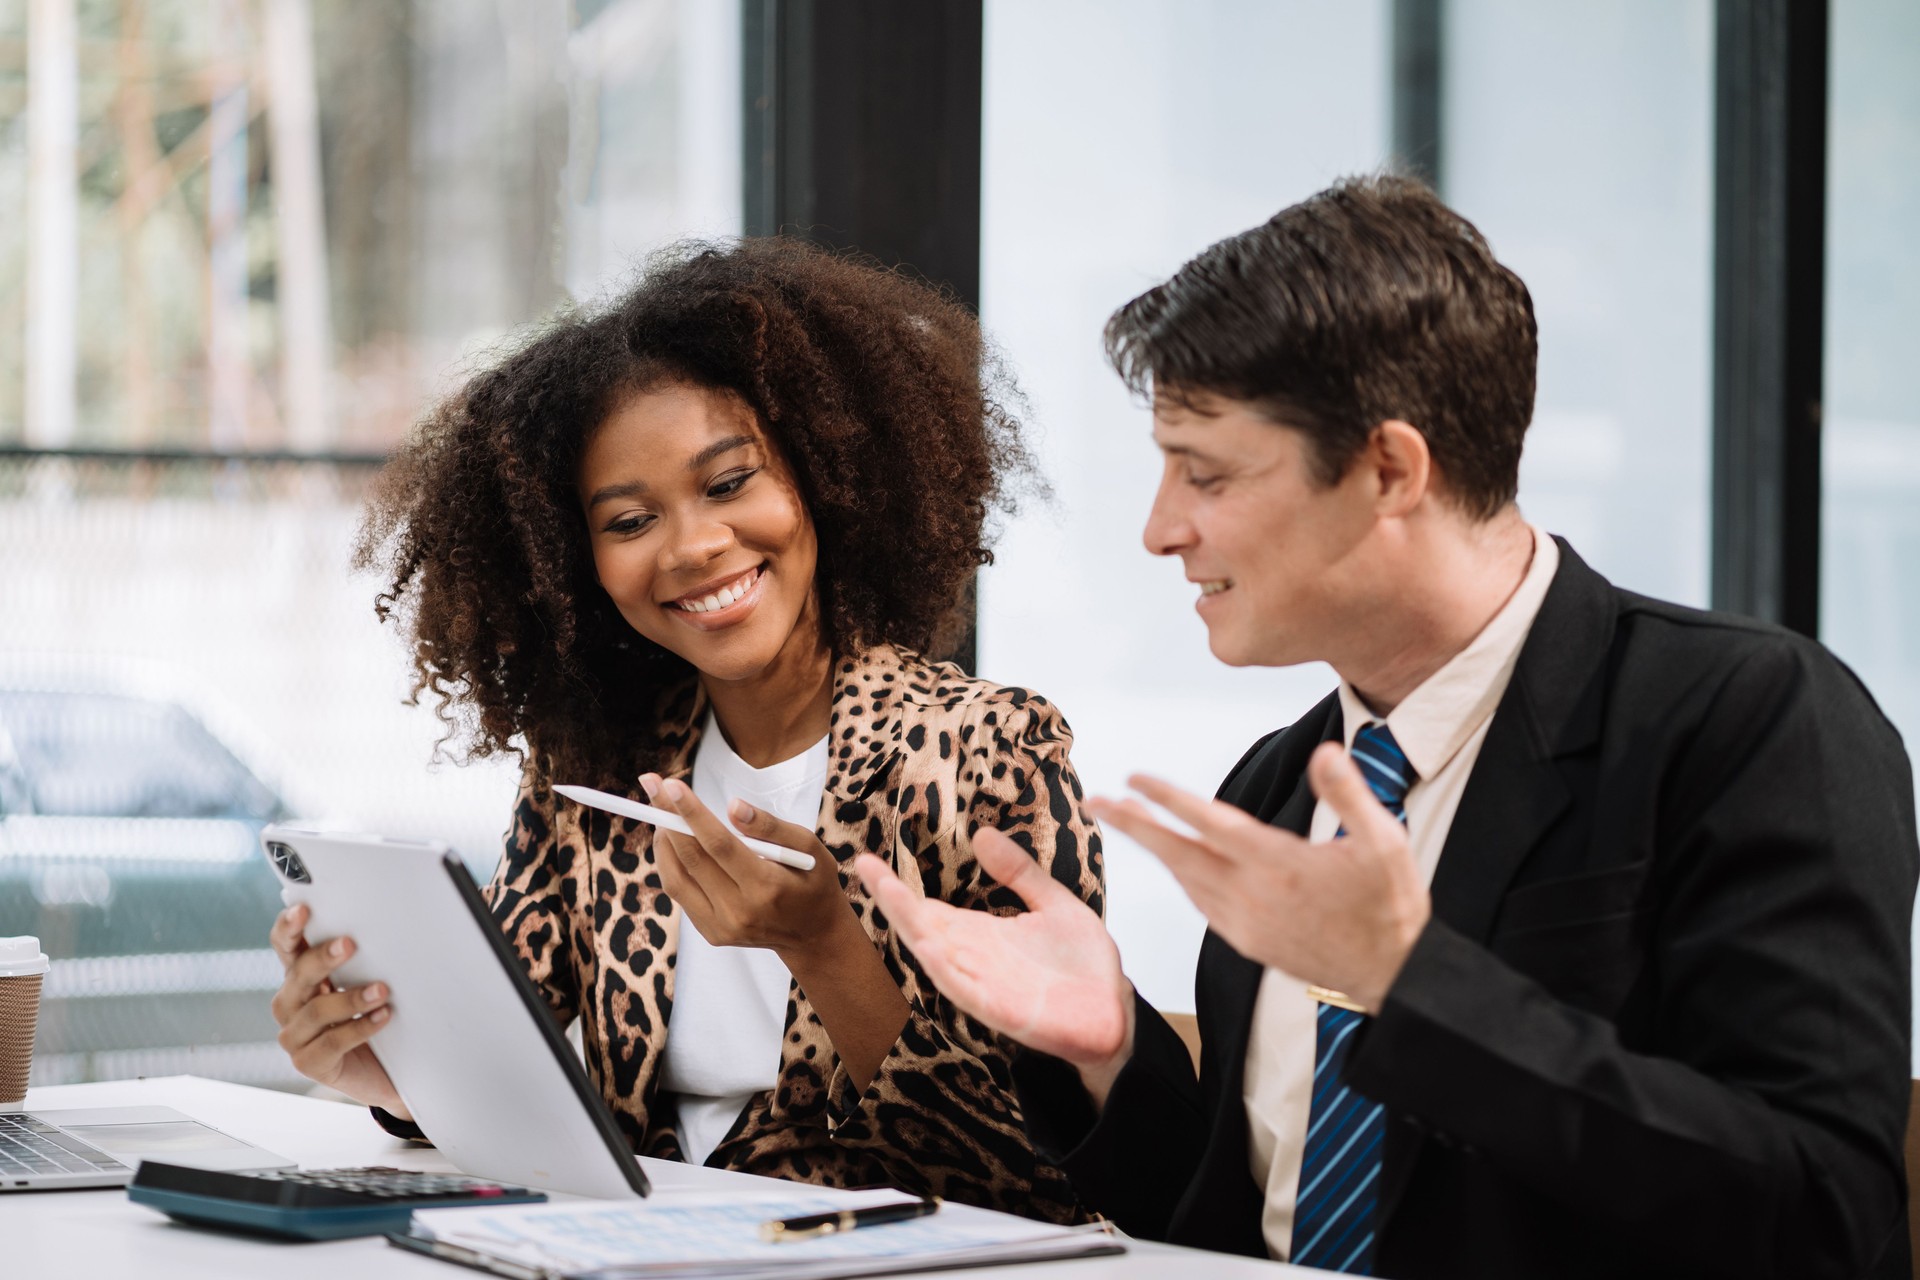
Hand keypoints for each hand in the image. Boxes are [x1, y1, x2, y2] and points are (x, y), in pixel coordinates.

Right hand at [268, 904, 406, 1115]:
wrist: (388, 1071)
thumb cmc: (377, 1017)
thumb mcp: (369, 981)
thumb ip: (365, 959)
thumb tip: (386, 927)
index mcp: (301, 976)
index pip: (286, 946)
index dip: (289, 928)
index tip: (303, 910)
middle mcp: (291, 1004)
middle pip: (298, 975)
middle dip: (322, 958)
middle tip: (349, 944)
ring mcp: (295, 1036)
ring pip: (315, 1011)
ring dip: (351, 998)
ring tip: (382, 990)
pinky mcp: (309, 1063)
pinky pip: (331, 1042)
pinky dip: (359, 1027)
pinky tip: (382, 1017)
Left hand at [642, 774, 851, 962]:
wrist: (813, 934)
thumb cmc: (811, 881)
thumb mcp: (807, 846)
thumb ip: (770, 826)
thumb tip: (732, 806)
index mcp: (767, 887)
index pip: (720, 844)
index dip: (692, 813)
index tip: (671, 785)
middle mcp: (740, 912)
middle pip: (692, 859)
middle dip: (667, 817)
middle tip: (652, 784)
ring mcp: (722, 926)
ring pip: (676, 878)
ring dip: (664, 840)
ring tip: (662, 811)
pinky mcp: (711, 933)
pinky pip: (680, 892)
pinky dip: (671, 862)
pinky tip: (674, 840)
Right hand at [854, 828, 1131, 1077]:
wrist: (1116, 1014)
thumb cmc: (1084, 966)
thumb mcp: (1054, 904)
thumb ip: (1020, 872)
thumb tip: (982, 833)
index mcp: (982, 934)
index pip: (929, 907)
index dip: (898, 886)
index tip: (868, 860)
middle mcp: (974, 958)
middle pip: (923, 926)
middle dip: (893, 898)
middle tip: (864, 865)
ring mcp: (984, 985)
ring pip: (936, 954)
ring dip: (911, 926)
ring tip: (887, 893)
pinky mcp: (1001, 1010)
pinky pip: (966, 988)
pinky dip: (946, 968)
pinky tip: (927, 945)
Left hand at [1089, 742, 1430, 1011]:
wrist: (1392, 974)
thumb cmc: (1389, 904)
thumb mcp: (1384, 842)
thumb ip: (1349, 793)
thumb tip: (1325, 751)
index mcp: (1280, 864)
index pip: (1210, 822)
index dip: (1169, 798)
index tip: (1135, 778)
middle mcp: (1252, 895)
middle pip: (1178, 854)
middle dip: (1134, 825)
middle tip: (1097, 801)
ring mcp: (1245, 923)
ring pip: (1185, 880)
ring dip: (1154, 849)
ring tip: (1126, 822)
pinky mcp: (1246, 942)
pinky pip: (1200, 903)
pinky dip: (1180, 877)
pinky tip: (1174, 862)